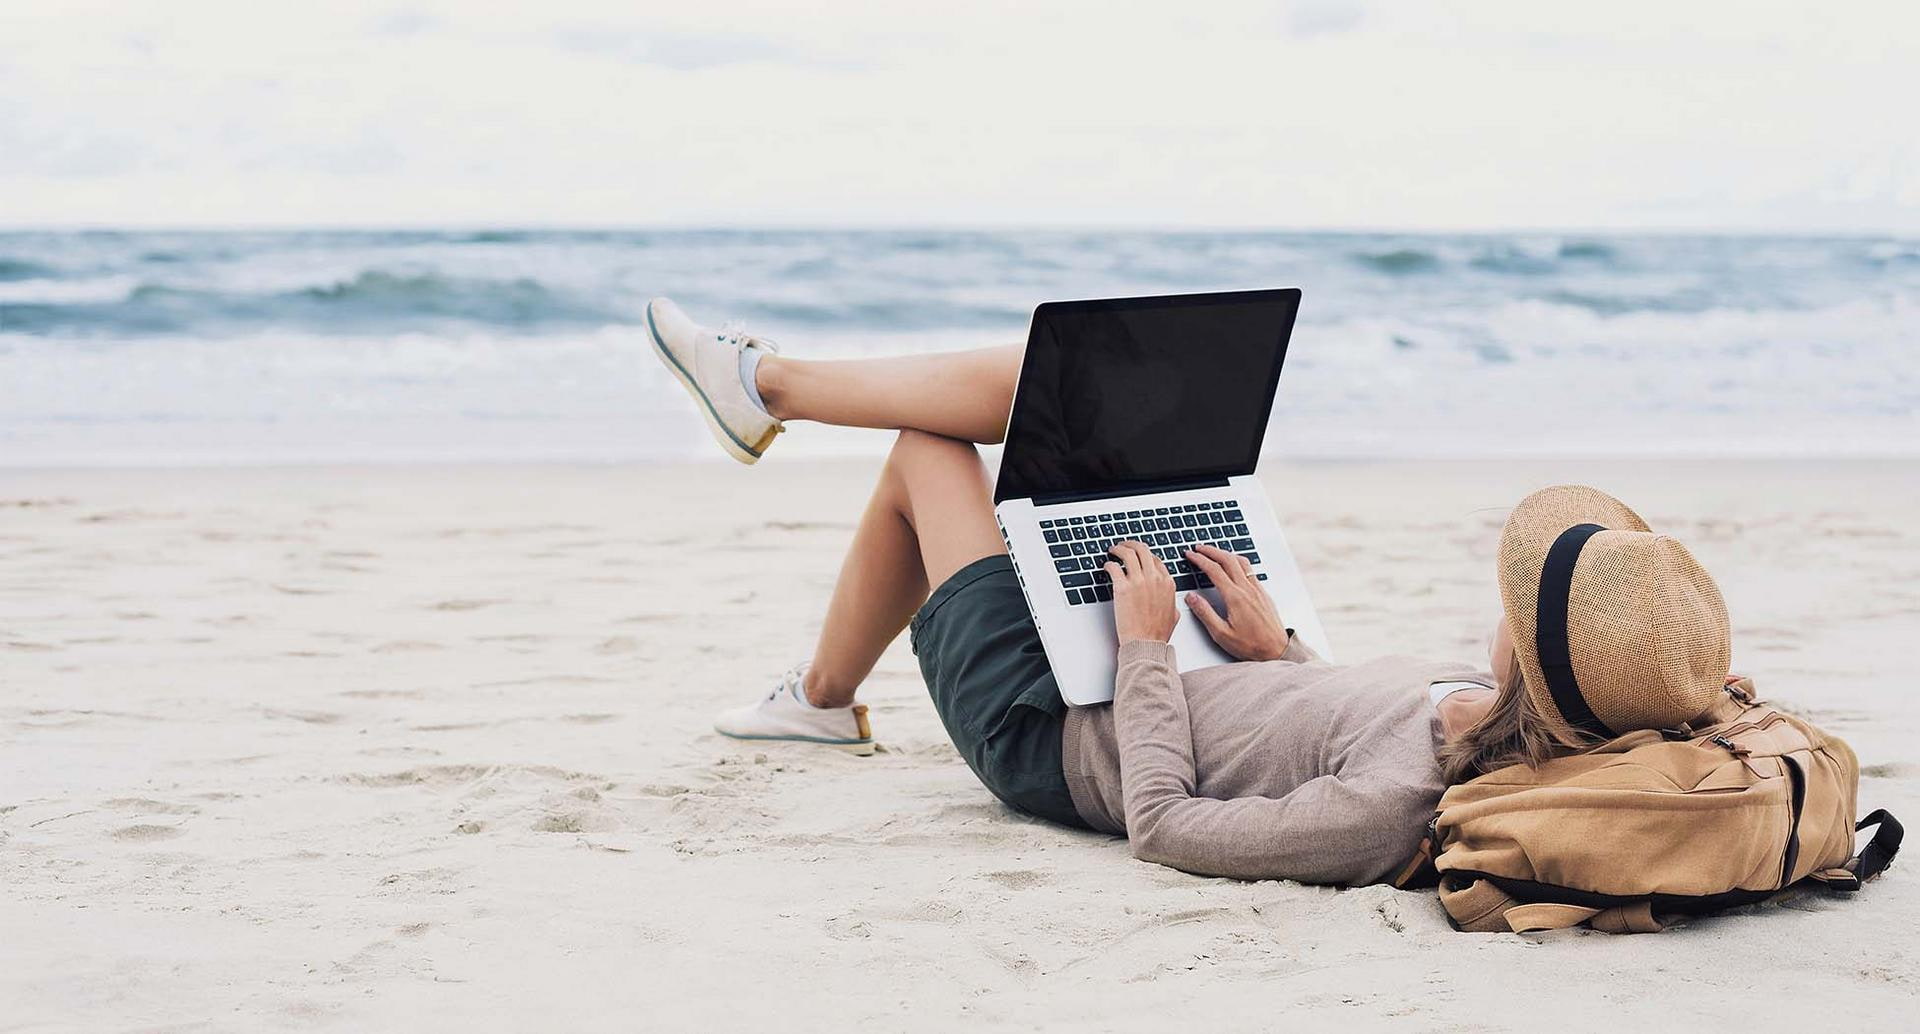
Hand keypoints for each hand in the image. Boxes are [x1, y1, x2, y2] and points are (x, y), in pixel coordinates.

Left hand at [1105, 540, 1176, 643]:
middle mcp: (1154, 578)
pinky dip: (1109, 564)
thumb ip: (1171, 603)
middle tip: (1123, 545)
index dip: (1144, 554)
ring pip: (1128, 553)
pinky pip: (1114, 567)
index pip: (1155, 559)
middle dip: (1131, 544)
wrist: (1146, 644)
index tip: (1137, 555)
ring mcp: (1138, 582)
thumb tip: (1170, 601)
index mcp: (1167, 583)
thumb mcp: (1174, 615)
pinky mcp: (1122, 588)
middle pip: (1142, 550)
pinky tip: (1107, 566)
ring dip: (1118, 549)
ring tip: (1113, 550)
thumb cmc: (1157, 633)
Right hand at [1183, 545, 1289, 660]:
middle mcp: (1247, 589)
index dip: (1200, 560)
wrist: (1276, 650)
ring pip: (1241, 562)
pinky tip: (1234, 566)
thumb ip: (1205, 613)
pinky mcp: (1263, 593)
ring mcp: (1257, 589)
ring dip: (1225, 553)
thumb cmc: (1252, 645)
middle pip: (1227, 560)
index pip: (1214, 570)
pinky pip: (1250, 570)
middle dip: (1211, 550)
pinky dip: (1238, 562)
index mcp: (1235, 597)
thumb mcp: (1221, 634)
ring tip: (1215, 552)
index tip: (1190, 555)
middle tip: (1199, 548)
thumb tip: (1191, 598)